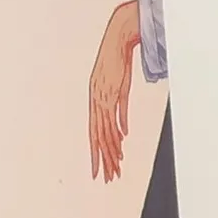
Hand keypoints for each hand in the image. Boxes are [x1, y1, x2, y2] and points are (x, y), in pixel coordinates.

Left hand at [87, 0, 142, 182]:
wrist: (117, 39)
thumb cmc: (117, 63)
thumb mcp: (119, 92)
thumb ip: (120, 113)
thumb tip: (122, 132)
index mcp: (95, 102)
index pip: (95, 134)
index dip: (96, 153)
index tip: (99, 170)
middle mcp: (96, 101)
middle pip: (99, 137)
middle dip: (103, 159)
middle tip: (106, 178)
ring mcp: (103, 96)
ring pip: (106, 130)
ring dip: (112, 150)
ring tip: (116, 167)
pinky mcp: (111, 90)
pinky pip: (113, 114)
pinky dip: (117, 129)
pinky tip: (120, 142)